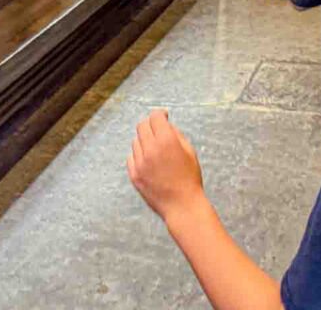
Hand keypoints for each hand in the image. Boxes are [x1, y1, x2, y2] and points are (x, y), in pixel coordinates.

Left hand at [127, 109, 203, 223]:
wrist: (182, 205)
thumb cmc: (189, 178)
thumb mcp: (189, 150)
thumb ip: (176, 133)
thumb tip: (165, 124)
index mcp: (166, 140)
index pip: (155, 117)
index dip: (160, 114)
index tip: (164, 116)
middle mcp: (150, 149)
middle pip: (142, 126)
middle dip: (150, 124)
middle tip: (158, 130)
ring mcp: (140, 163)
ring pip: (136, 141)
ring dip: (144, 140)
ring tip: (155, 149)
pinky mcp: (134, 175)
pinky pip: (131, 157)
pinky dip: (138, 154)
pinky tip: (148, 160)